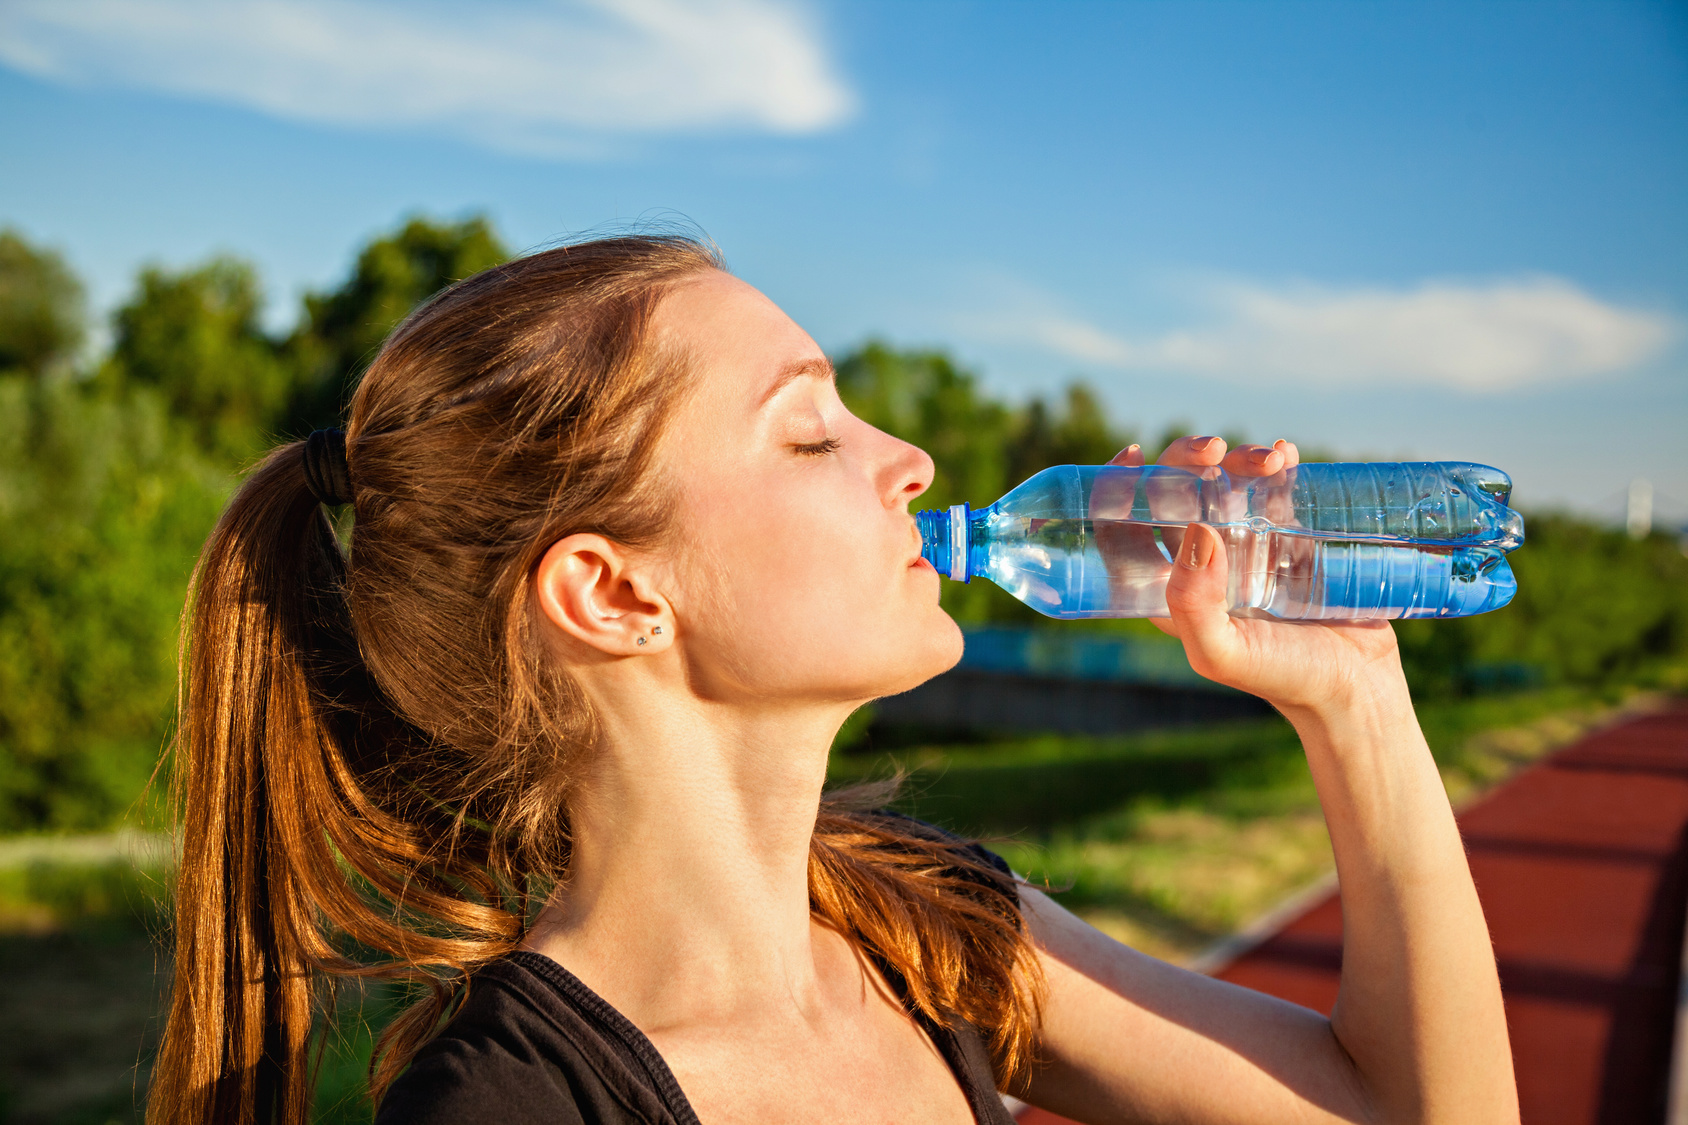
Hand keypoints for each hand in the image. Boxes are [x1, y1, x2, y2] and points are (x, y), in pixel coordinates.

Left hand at [1121, 436, 1405, 713]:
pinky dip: (1275, 466)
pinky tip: (1286, 457)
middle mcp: (1200, 565)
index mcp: (1169, 590)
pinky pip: (1273, 491)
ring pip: (1224, 485)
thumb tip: (1194, 530)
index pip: (1124, 534)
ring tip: (1268, 458)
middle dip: (1184, 462)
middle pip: (1174, 496)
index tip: (1132, 455)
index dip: (1117, 492)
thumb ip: (1193, 604)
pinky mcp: (1289, 540)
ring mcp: (1245, 548)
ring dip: (1237, 460)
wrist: (1356, 688)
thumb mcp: (1224, 654)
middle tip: (1212, 449)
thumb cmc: (1284, 677)